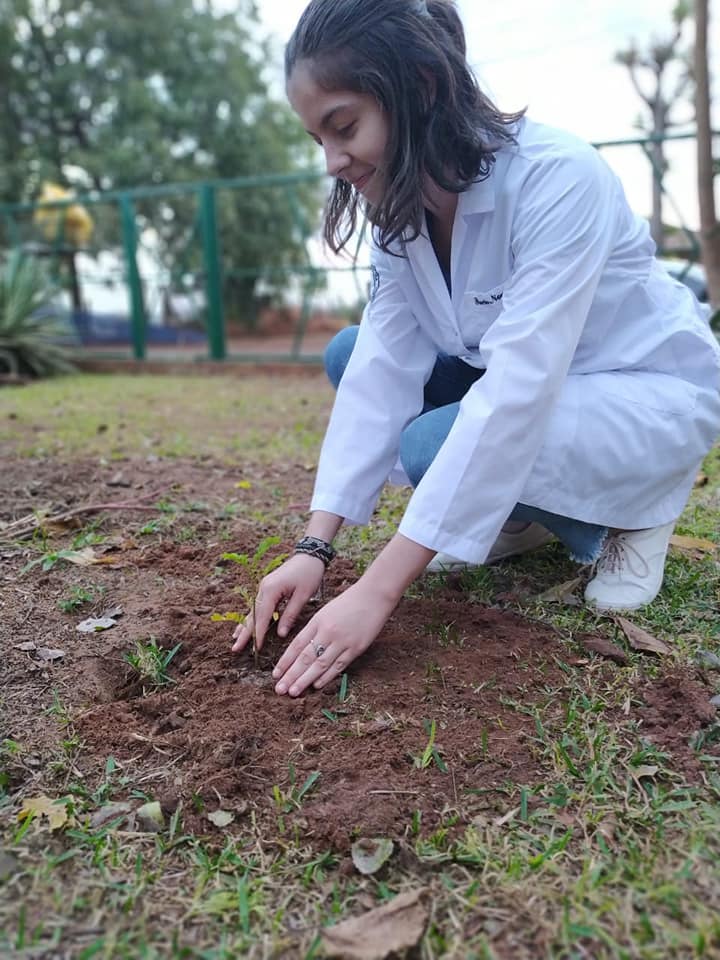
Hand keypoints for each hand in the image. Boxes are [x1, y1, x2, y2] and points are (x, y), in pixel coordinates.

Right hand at [231, 553, 324, 652]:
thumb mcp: (303, 595)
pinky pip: (257, 605)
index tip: (255, 649)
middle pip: (252, 614)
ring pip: (252, 610)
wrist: (309, 555)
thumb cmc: (309, 573)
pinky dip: (251, 616)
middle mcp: (263, 588)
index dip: (258, 634)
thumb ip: (290, 615)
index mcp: (271, 590)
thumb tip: (280, 634)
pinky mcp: (267, 587)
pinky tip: (245, 625)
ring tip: (236, 640)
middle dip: (245, 632)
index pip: (262, 617)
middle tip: (235, 648)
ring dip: (245, 625)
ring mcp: (264, 586)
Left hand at [271, 581, 397, 696]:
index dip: (285, 661)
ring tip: (293, 692)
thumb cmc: (350, 602)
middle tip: (279, 689)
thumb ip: (315, 629)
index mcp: (318, 621)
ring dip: (305, 680)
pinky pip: (338, 665)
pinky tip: (316, 685)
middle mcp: (327, 632)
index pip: (297, 645)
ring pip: (320, 665)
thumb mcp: (327, 611)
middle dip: (291, 675)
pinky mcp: (356, 648)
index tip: (276, 674)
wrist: (374, 596)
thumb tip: (301, 649)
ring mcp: (342, 641)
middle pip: (305, 657)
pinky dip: (327, 676)